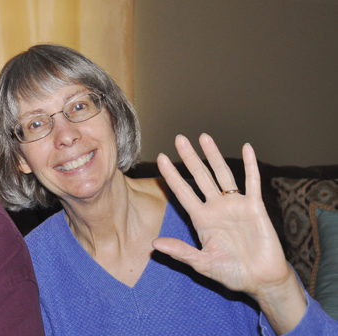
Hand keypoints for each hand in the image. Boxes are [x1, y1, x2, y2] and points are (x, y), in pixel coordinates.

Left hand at [153, 134, 305, 333]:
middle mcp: (216, 207)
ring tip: (204, 136)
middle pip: (200, 176)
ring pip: (222, 174)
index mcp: (201, 218)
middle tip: (179, 138)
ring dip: (214, 155)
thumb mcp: (203, 263)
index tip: (161, 158)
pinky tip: (247, 147)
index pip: (182, 192)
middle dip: (189, 158)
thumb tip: (154, 245)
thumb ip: (181, 252)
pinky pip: (252, 182)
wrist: (261, 280)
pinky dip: (250, 165)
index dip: (172, 175)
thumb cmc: (231, 273)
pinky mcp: (255, 207)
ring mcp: (235, 205)